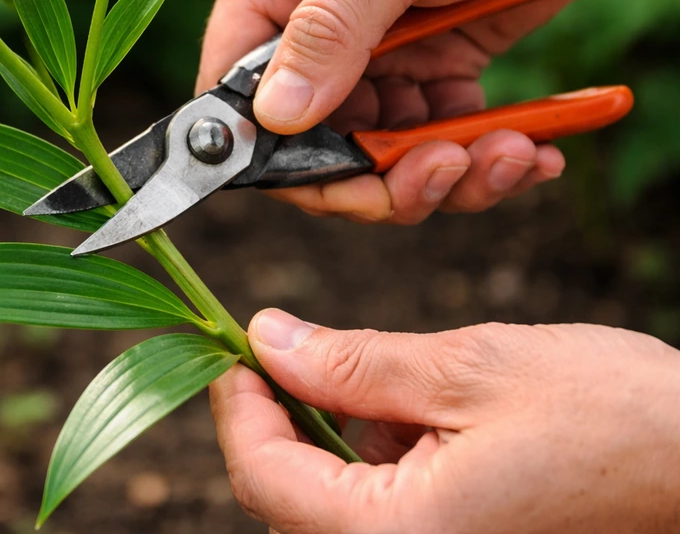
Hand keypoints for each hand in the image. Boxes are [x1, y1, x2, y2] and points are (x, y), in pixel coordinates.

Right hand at [197, 0, 679, 223]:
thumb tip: (276, 118)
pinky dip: (480, 156)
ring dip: (444, 171)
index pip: (236, 89)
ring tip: (511, 153)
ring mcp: (375, 46)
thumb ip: (331, 29)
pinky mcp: (434, 62)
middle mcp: (311, 19)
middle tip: (446, 170)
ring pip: (381, 151)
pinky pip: (438, 134)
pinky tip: (529, 149)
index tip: (345, 183)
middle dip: (381, 174)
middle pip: (314, 139)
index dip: (276, 152)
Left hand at [210, 310, 679, 533]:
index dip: (237, 405)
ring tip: (410, 388)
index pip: (265, 477)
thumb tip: (265, 338)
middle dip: (289, 417)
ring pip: (335, 499)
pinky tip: (434, 417)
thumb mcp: (466, 369)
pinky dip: (386, 453)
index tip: (236, 349)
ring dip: (344, 432)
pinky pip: (384, 508)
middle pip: (291, 497)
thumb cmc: (610, 417)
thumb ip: (350, 363)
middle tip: (308, 351)